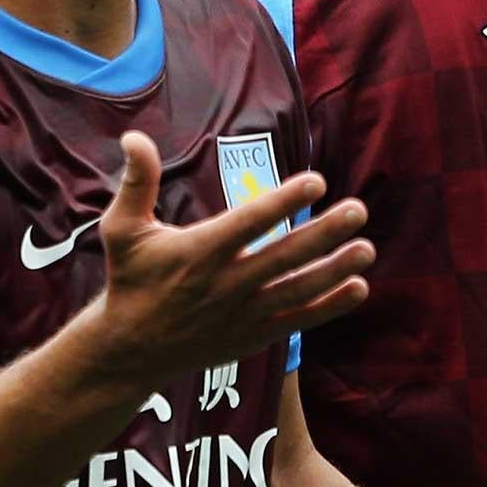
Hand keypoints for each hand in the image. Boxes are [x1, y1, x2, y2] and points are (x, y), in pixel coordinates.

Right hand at [89, 130, 372, 380]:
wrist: (132, 349)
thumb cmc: (130, 279)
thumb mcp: (121, 229)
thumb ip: (136, 183)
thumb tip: (133, 137)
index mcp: (199, 252)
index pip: (249, 222)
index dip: (284, 200)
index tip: (316, 180)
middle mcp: (225, 284)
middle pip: (284, 256)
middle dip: (324, 233)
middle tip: (358, 210)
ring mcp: (243, 313)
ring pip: (298, 289)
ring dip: (335, 269)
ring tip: (366, 248)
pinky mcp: (252, 335)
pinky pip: (298, 320)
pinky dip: (329, 306)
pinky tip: (357, 288)